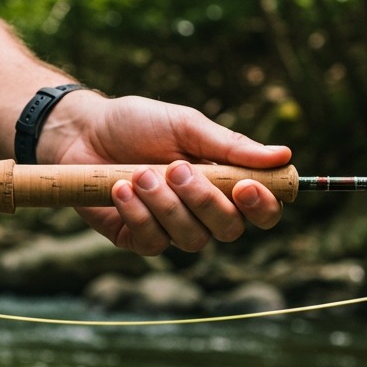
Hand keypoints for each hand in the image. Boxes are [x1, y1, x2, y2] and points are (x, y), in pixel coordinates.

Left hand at [41, 92, 290, 254]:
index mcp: (224, 184)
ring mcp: (171, 228)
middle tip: (177, 168)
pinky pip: (153, 243)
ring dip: (167, 206)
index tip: (246, 187)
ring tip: (140, 173)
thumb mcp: (186, 125)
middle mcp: (203, 212)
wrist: (82, 131)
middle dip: (205, 201)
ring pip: (192, 240)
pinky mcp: (137, 238)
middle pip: (229, 230)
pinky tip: (120, 189)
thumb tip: (283, 155)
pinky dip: (138, 214)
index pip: (261, 211)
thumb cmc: (137, 124)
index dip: (263, 207)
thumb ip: (230, 145)